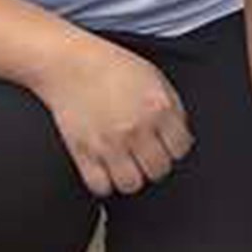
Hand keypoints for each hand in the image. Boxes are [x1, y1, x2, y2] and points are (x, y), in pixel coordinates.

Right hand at [33, 38, 192, 199]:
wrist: (70, 64)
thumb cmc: (112, 67)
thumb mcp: (155, 78)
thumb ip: (173, 108)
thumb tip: (181, 135)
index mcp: (158, 108)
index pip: (180, 149)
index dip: (175, 149)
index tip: (167, 147)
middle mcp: (136, 129)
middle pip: (158, 170)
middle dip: (156, 165)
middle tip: (147, 156)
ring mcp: (108, 144)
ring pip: (132, 185)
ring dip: (132, 178)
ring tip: (128, 166)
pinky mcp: (83, 154)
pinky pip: (100, 186)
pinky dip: (105, 184)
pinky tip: (107, 170)